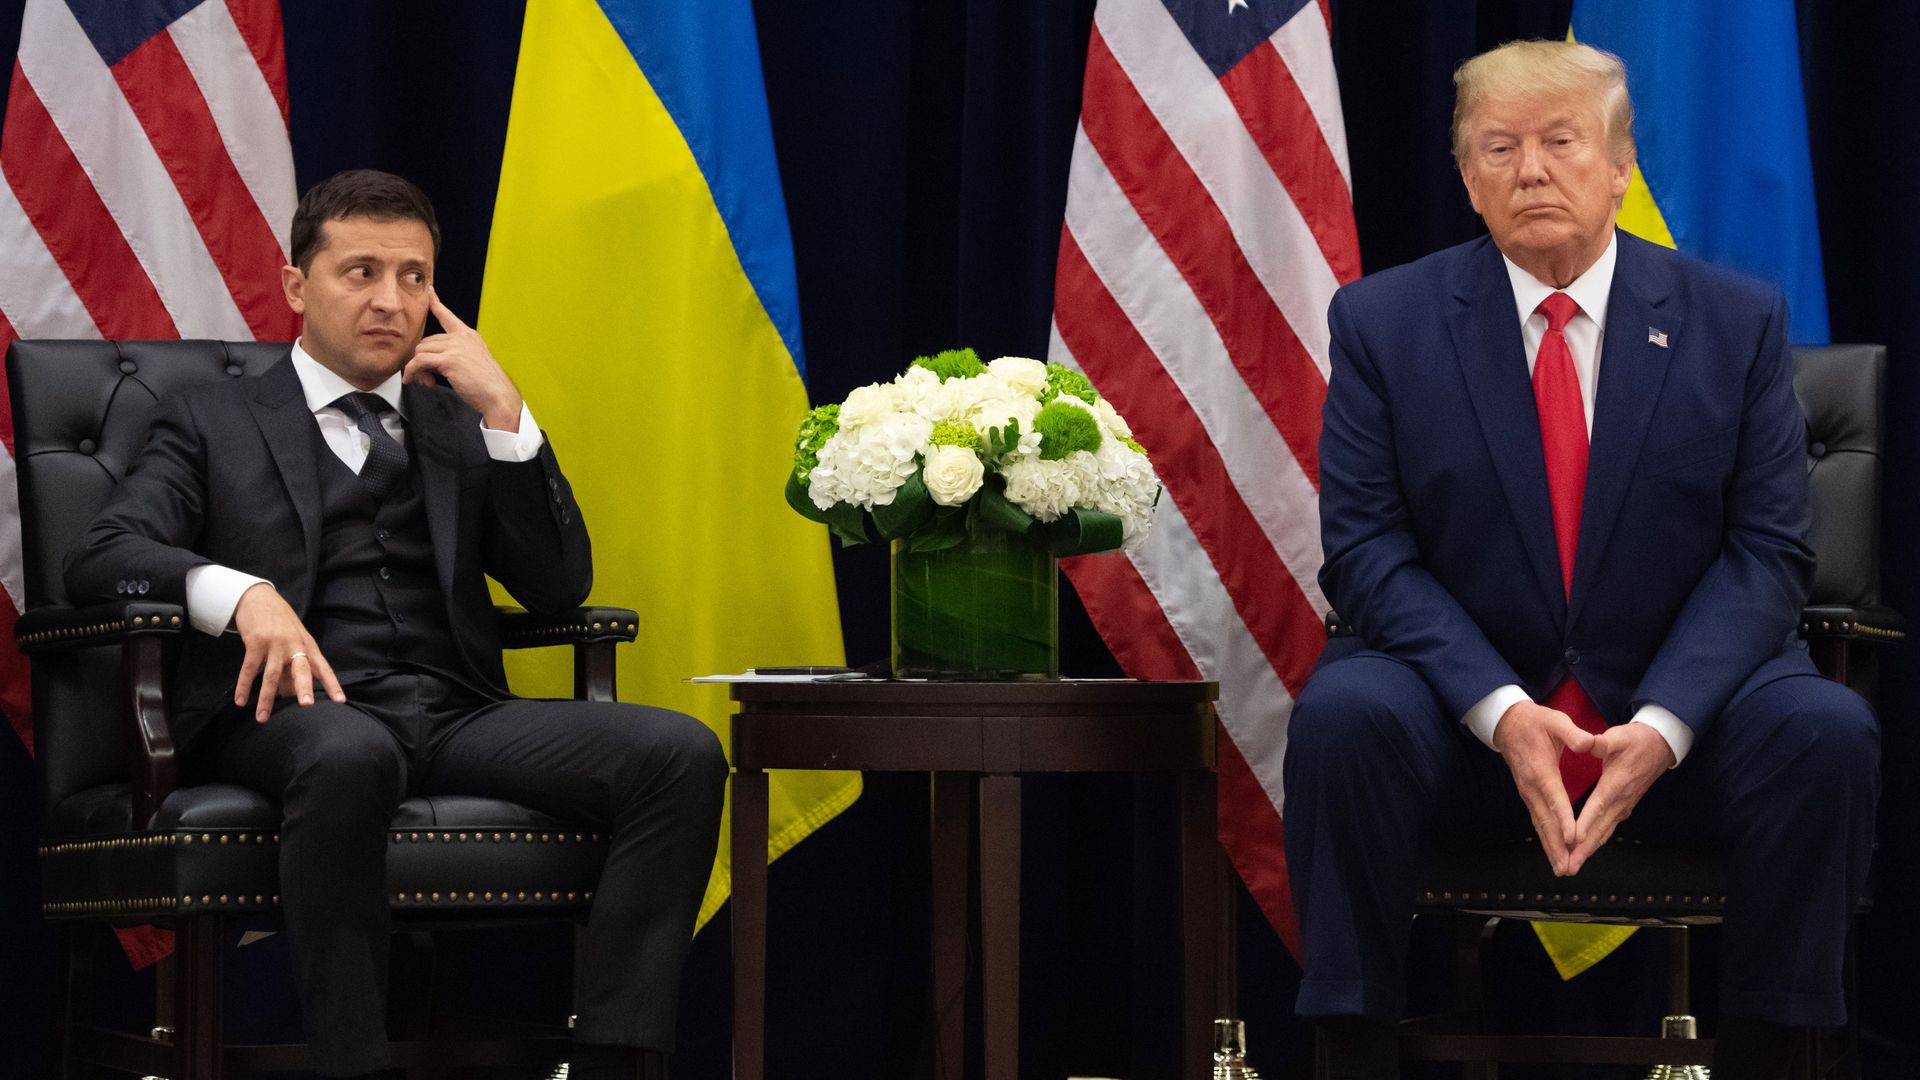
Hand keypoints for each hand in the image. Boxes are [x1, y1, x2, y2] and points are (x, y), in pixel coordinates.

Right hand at [232, 583, 344, 721]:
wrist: (258, 598)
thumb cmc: (280, 623)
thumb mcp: (294, 641)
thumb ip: (294, 665)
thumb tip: (291, 693)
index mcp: (307, 645)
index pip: (323, 667)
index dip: (332, 684)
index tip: (341, 700)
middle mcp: (294, 645)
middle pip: (301, 669)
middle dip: (304, 687)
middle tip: (306, 705)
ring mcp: (275, 643)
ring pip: (272, 675)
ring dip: (266, 698)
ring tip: (263, 718)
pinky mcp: (255, 642)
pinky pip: (250, 669)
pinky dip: (244, 686)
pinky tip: (241, 701)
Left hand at [406, 288, 523, 429]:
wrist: (497, 395)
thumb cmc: (487, 384)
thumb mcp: (472, 362)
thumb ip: (454, 356)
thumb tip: (430, 365)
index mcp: (469, 336)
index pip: (448, 315)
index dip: (436, 302)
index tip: (429, 291)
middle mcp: (462, 337)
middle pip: (426, 341)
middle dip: (421, 359)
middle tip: (426, 376)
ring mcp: (456, 347)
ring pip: (421, 351)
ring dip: (417, 368)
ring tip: (426, 381)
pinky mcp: (449, 360)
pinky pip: (420, 362)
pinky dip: (412, 371)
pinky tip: (413, 379)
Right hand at [1491, 700, 1596, 876]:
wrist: (1506, 723)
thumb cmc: (1534, 721)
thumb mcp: (1555, 720)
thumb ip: (1572, 733)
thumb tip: (1589, 743)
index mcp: (1542, 770)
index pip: (1555, 798)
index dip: (1564, 819)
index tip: (1574, 838)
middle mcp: (1532, 787)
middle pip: (1545, 820)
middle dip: (1557, 845)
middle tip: (1567, 867)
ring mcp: (1527, 793)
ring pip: (1540, 824)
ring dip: (1550, 847)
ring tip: (1561, 868)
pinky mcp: (1528, 795)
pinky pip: (1537, 820)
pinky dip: (1545, 838)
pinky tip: (1553, 850)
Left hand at [1566, 722, 1673, 873]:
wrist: (1660, 746)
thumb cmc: (1637, 741)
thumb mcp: (1618, 737)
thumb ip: (1602, 742)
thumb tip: (1589, 743)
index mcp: (1616, 784)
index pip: (1598, 807)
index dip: (1585, 824)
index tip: (1572, 840)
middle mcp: (1620, 801)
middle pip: (1599, 829)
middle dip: (1582, 850)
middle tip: (1567, 867)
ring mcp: (1623, 806)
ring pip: (1603, 833)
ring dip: (1588, 850)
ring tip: (1571, 866)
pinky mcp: (1623, 807)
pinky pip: (1607, 829)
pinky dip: (1594, 842)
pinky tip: (1584, 851)